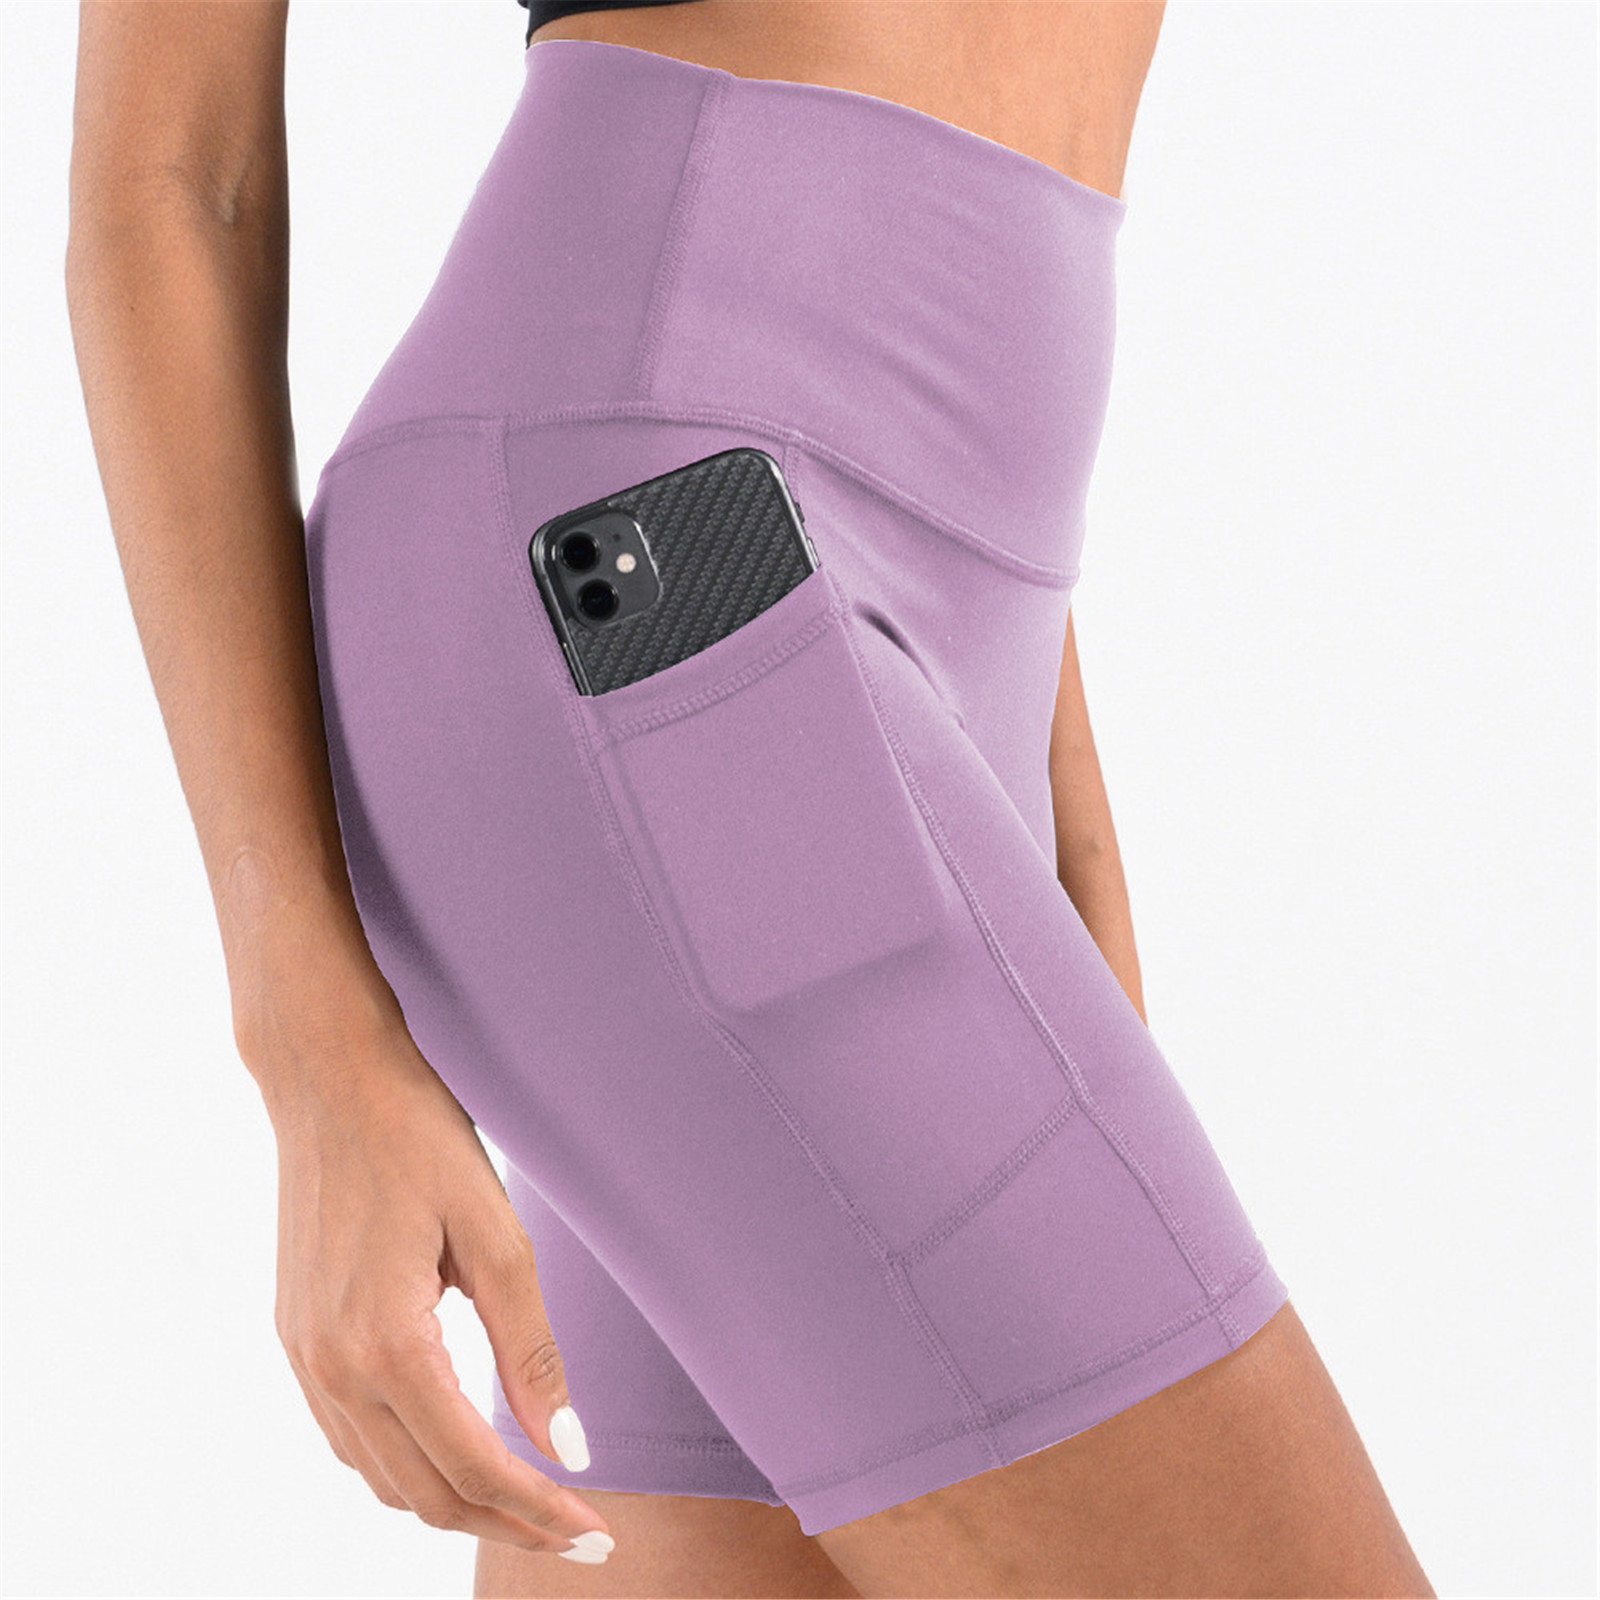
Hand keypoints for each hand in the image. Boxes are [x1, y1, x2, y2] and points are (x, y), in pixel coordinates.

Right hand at [255, 1013, 615, 1563]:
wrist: (330, 1081)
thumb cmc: (422, 1140)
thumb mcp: (497, 1237)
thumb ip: (531, 1352)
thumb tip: (569, 1450)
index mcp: (387, 1345)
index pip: (473, 1467)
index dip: (539, 1511)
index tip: (596, 1534)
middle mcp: (332, 1369)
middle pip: (424, 1493)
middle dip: (505, 1523)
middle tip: (577, 1534)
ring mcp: (304, 1359)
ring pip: (381, 1479)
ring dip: (455, 1502)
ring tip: (527, 1502)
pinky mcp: (296, 1340)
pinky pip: (349, 1441)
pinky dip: (407, 1466)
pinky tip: (455, 1449)